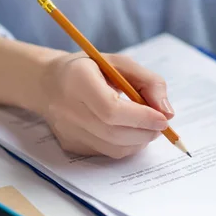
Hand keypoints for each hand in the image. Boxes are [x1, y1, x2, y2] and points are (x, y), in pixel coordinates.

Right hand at [42, 52, 172, 158]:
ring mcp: (67, 131)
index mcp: (78, 80)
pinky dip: (125, 145)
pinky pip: (106, 152)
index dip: (141, 117)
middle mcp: (67, 109)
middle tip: (161, 125)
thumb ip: (149, 82)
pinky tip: (127, 131)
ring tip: (146, 127)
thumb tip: (168, 113)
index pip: (111, 110)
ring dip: (138, 141)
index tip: (163, 118)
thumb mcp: (119, 63)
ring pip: (113, 149)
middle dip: (145, 132)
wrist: (48, 83)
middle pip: (113, 133)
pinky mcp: (70, 145)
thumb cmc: (90, 69)